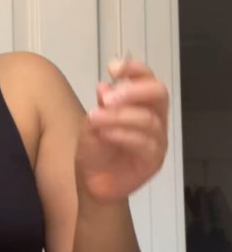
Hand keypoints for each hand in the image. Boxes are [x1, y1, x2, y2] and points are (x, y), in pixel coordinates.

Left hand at [75, 57, 168, 203]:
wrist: (93, 184)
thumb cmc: (96, 150)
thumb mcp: (92, 123)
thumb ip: (102, 105)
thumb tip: (105, 86)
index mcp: (143, 104)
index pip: (148, 79)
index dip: (134, 69)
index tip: (112, 67)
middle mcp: (156, 119)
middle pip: (158, 94)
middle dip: (133, 91)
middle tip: (107, 98)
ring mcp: (157, 140)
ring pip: (147, 119)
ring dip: (119, 116)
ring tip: (95, 118)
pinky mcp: (154, 161)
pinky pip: (143, 143)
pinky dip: (122, 134)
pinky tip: (105, 133)